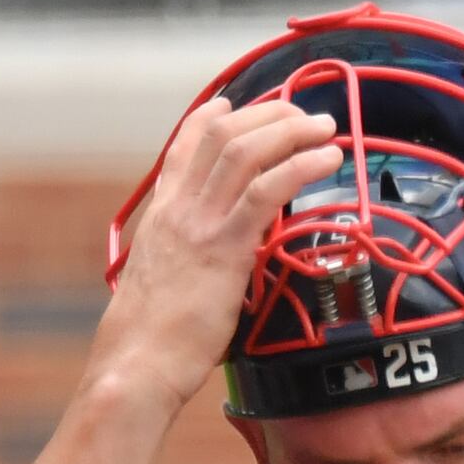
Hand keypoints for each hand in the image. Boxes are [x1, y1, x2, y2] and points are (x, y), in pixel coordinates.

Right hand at [93, 95, 340, 407]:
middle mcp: (178, 208)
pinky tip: (327, 159)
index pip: (184, 147)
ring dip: (291, 131)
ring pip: (245, 152)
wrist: (137, 361)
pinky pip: (266, 191)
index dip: (212, 117)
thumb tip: (213, 262)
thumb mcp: (168, 281)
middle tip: (305, 115)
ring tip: (325, 128)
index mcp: (163, 213)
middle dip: (268, 116)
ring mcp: (200, 224)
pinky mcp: (224, 247)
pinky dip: (300, 166)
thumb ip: (189, 257)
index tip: (238, 102)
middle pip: (222, 136)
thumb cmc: (155, 336)